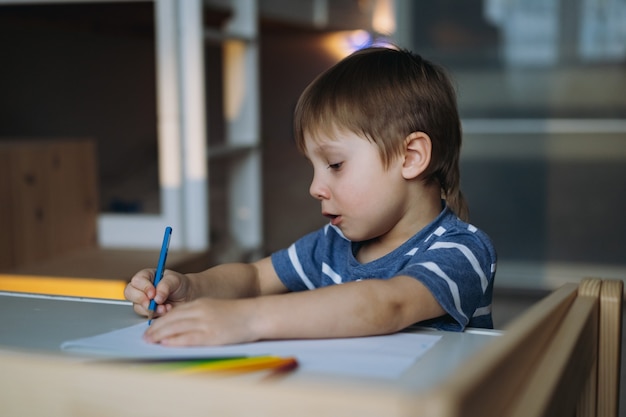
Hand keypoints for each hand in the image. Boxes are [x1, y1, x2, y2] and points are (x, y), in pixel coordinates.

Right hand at [124, 268, 191, 317]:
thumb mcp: (174, 280)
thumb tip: (156, 298)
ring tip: (165, 307)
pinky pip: (146, 316)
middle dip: (141, 300)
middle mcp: (142, 289)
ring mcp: (144, 301)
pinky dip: (156, 315)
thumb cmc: (180, 284)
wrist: (188, 296)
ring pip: (137, 307)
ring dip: (151, 309)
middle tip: (152, 303)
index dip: (143, 287)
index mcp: (147, 276)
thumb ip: (165, 286)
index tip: (153, 293)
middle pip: (130, 293)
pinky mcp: (148, 312)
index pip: (137, 280)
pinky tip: (165, 311)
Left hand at [142, 297, 258, 346]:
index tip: (152, 328)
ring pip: (176, 327)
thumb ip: (200, 314)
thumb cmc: (238, 314)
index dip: (160, 320)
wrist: (255, 315)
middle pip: (172, 319)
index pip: (175, 312)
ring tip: (150, 341)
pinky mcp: (211, 334)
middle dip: (156, 328)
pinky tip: (166, 343)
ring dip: (160, 334)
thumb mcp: (215, 308)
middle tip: (145, 336)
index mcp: (201, 304)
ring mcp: (205, 323)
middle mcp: (200, 311)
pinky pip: (188, 338)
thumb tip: (184, 325)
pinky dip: (174, 340)